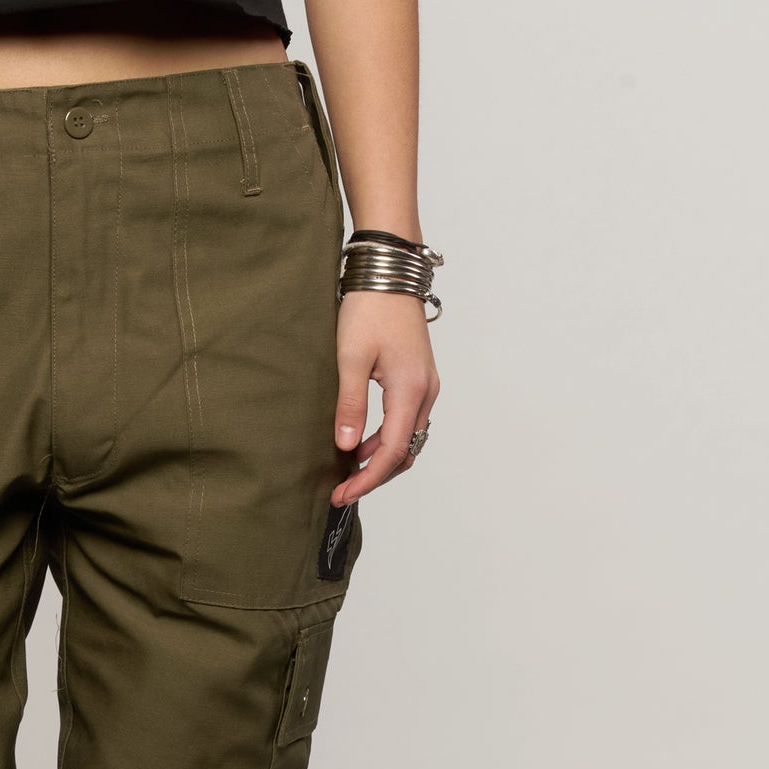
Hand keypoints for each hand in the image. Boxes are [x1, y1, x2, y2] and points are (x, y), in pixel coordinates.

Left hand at [331, 290, 439, 507]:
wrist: (389, 273)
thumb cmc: (369, 309)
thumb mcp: (350, 358)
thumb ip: (350, 405)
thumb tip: (348, 447)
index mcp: (410, 390)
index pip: (392, 452)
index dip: (367, 479)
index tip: (343, 495)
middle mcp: (426, 392)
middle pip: (405, 452)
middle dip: (375, 476)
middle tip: (342, 491)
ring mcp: (426, 386)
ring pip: (409, 439)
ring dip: (382, 460)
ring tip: (348, 471)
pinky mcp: (419, 379)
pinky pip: (407, 422)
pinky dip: (387, 440)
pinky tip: (361, 443)